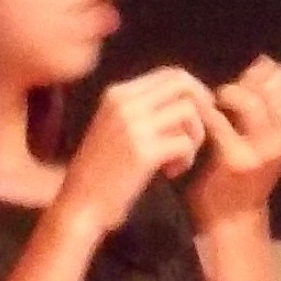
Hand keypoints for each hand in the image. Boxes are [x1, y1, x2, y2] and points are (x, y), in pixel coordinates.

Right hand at [59, 66, 219, 237]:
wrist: (79, 206)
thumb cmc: (102, 172)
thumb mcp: (116, 128)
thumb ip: (144, 109)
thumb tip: (190, 97)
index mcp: (117, 94)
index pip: (170, 73)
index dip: (194, 92)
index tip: (197, 117)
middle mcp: (123, 102)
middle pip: (183, 84)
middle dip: (201, 107)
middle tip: (196, 135)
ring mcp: (132, 126)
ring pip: (189, 112)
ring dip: (195, 137)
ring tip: (179, 159)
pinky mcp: (142, 152)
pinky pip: (185, 143)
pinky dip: (187, 159)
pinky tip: (171, 173)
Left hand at [191, 55, 280, 225]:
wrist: (232, 215)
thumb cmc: (247, 166)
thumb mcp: (271, 132)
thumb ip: (269, 100)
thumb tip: (264, 62)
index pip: (280, 76)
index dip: (255, 74)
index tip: (240, 86)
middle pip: (266, 83)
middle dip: (240, 83)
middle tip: (224, 99)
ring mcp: (265, 148)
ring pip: (247, 97)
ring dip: (225, 96)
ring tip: (214, 107)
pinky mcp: (236, 157)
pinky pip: (217, 118)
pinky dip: (204, 112)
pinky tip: (197, 118)